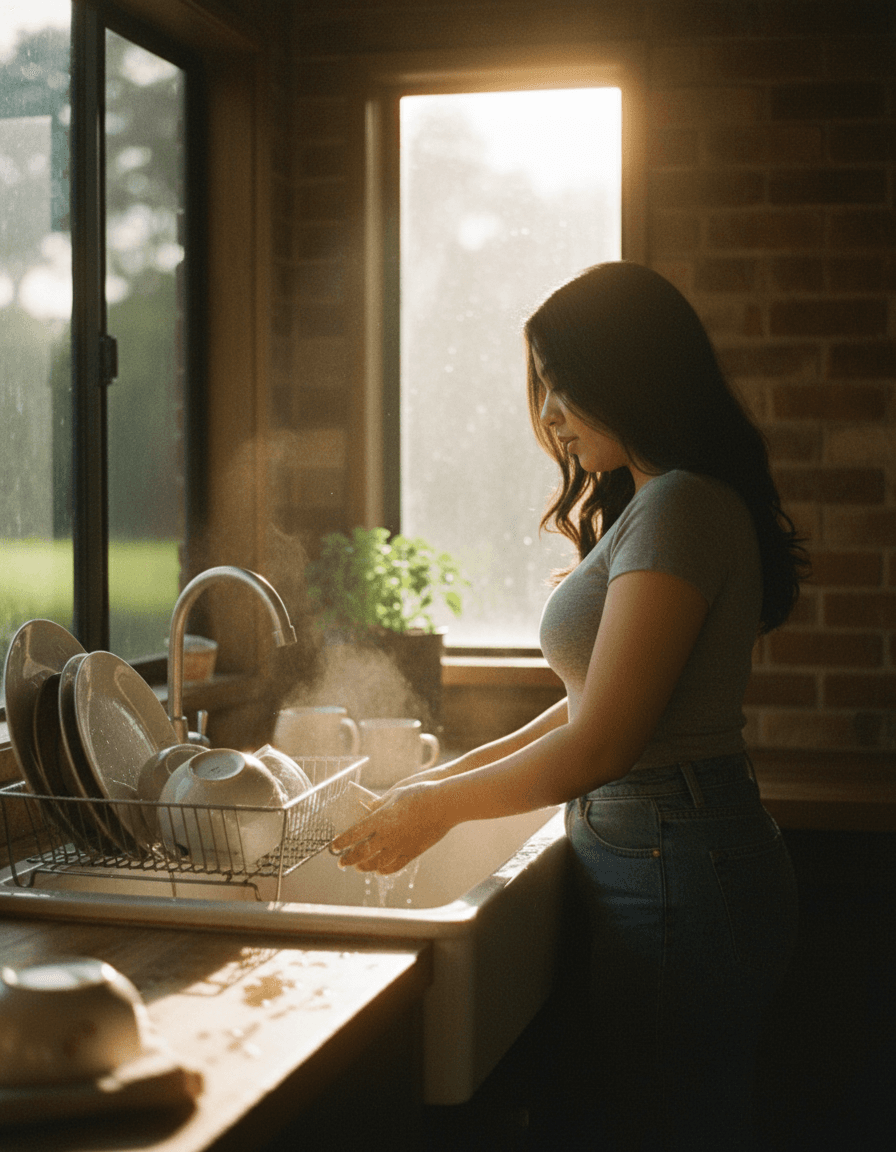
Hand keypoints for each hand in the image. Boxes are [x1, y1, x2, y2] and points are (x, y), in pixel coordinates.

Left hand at [328, 781, 450, 873]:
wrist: (444, 804)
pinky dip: (384, 870)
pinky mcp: (413, 852)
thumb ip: (379, 805)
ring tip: (359, 867)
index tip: (333, 847)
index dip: (341, 842)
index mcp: (380, 819)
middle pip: (361, 853)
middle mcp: (387, 835)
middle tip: (341, 863)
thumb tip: (368, 809)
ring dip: (364, 867)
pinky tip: (380, 870)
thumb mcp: (395, 794)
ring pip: (377, 863)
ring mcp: (400, 846)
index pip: (354, 834)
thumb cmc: (420, 794)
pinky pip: (395, 866)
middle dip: (348, 860)